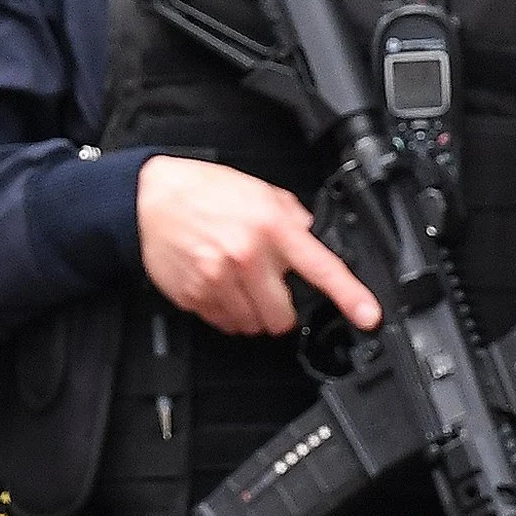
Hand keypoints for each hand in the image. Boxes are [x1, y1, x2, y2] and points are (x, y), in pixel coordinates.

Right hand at [136, 155, 378, 337]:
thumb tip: (311, 236)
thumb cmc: (201, 191)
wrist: (147, 200)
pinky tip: (218, 286)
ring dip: (253, 313)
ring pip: (254, 325)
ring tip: (239, 283)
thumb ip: (290, 216)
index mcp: (271, 227)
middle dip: (281, 309)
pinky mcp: (196, 297)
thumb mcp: (257, 190)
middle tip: (269, 288)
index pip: (321, 268)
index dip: (350, 296)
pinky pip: (225, 324)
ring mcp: (220, 281)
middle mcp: (248, 257)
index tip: (369, 315)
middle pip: (284, 317)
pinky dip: (227, 312)